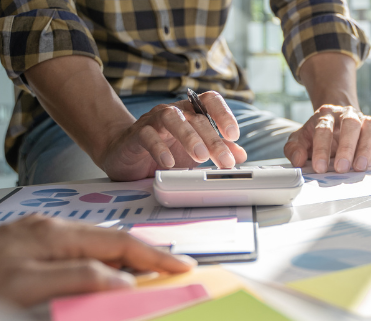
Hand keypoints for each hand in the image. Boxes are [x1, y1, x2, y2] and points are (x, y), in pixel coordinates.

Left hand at [0, 216, 195, 306]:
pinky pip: (77, 235)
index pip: (108, 258)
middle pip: (109, 240)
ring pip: (96, 236)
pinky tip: (113, 260)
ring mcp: (32, 230)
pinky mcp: (26, 229)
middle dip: (149, 253)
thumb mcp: (19, 302)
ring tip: (155, 264)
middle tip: (180, 265)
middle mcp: (40, 237)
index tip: (175, 274)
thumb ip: (73, 290)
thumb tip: (119, 285)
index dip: (147, 265)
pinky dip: (103, 247)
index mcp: (39, 256)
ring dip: (129, 249)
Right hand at [99, 91, 247, 180]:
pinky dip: (159, 149)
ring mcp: (153, 120)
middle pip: (197, 118)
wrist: (125, 153)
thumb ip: (218, 150)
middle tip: (225, 161)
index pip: (211, 101)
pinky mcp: (136, 134)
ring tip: (200, 157)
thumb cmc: (165, 149)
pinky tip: (169, 163)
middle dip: (214, 140)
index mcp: (191, 113)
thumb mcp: (195, 152)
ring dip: (189, 137)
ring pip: (172, 119)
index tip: (234, 135)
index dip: (224, 114)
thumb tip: (241, 154)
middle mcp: (174, 112)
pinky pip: (148, 136)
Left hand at [284, 105, 370, 173]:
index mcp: (325, 116)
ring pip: (369, 128)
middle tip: (341, 168)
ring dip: (366, 148)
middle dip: (346, 147)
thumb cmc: (317, 134)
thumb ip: (294, 149)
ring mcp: (363, 121)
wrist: (336, 120)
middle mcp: (346, 114)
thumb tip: (298, 160)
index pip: (323, 129)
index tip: (319, 167)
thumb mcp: (300, 139)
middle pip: (350, 124)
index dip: (321, 148)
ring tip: (360, 167)